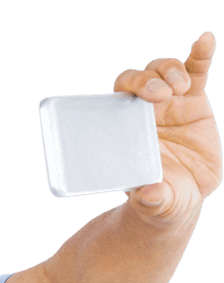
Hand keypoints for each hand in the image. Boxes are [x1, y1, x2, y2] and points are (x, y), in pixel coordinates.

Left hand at [114, 30, 221, 223]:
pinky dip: (201, 55)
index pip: (117, 100)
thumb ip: (152, 199)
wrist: (182, 196)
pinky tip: (205, 40)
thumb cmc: (161, 199)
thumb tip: (147, 194)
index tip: (144, 98)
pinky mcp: (193, 99)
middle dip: (147, 80)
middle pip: (139, 80)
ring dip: (171, 71)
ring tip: (181, 87)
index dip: (128, 91)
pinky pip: (197, 70)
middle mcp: (142, 114)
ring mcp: (168, 104)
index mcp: (125, 132)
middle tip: (161, 95)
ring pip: (164, 71)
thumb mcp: (158, 203)